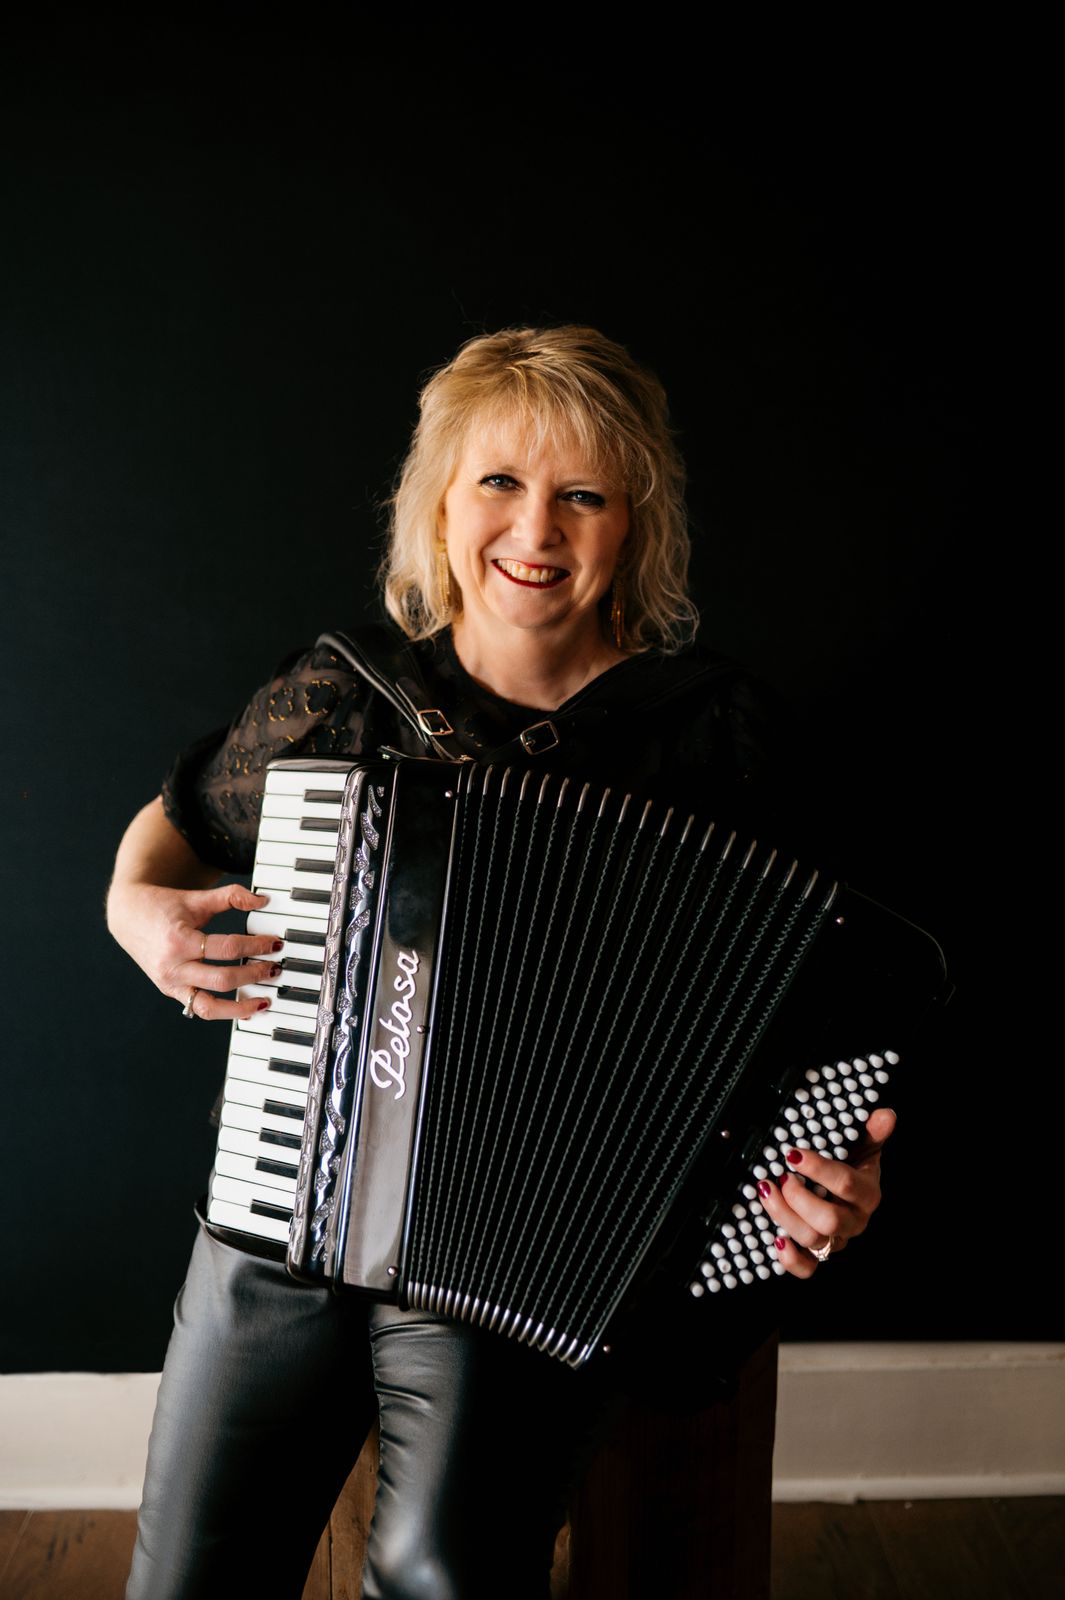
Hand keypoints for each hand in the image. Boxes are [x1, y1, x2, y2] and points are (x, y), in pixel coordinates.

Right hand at [109, 880, 279, 1021]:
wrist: (128, 916)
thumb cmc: (162, 906)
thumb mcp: (196, 899)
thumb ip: (230, 897)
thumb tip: (262, 900)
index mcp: (179, 940)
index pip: (227, 948)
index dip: (255, 946)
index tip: (273, 943)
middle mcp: (172, 967)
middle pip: (222, 979)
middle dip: (253, 975)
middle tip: (274, 968)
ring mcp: (170, 984)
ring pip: (209, 1007)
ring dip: (241, 1007)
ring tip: (264, 1001)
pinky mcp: (171, 992)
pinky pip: (200, 1008)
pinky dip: (224, 1011)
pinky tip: (245, 1008)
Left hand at [754, 1107, 895, 1277]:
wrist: (847, 1193)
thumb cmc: (852, 1165)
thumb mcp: (863, 1146)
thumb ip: (873, 1132)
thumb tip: (886, 1115)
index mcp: (866, 1194)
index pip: (846, 1184)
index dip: (819, 1169)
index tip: (793, 1153)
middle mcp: (854, 1221)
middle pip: (830, 1220)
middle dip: (798, 1199)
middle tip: (779, 1177)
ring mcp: (837, 1241)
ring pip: (814, 1240)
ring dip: (784, 1217)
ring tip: (766, 1191)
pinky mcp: (819, 1255)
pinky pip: (807, 1268)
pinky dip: (791, 1259)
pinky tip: (776, 1240)